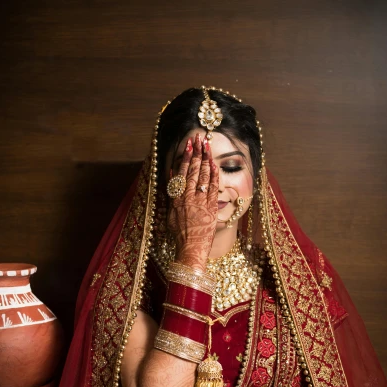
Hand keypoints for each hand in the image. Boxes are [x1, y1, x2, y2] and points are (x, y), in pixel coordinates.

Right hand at [167, 132, 218, 270]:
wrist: (190, 248)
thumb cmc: (180, 234)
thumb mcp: (171, 213)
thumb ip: (172, 195)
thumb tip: (172, 177)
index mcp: (176, 198)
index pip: (182, 172)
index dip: (186, 157)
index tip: (189, 145)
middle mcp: (187, 197)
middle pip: (193, 170)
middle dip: (197, 153)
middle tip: (199, 138)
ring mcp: (199, 201)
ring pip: (203, 175)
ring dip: (206, 159)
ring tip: (207, 146)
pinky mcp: (210, 207)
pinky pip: (213, 187)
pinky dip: (214, 174)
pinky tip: (215, 164)